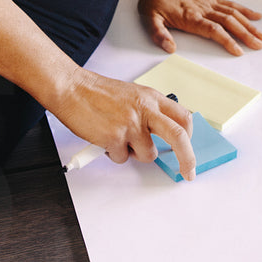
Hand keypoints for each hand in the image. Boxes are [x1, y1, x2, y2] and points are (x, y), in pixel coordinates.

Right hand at [52, 69, 196, 177]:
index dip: (189, 136)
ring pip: (148, 155)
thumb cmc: (98, 93)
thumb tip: (162, 132)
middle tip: (188, 172)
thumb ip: (149, 111)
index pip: (183, 117)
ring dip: (134, 153)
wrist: (71, 89)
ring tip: (118, 138)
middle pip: (178, 137)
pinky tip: (104, 139)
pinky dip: (113, 154)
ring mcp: (130, 124)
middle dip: (187, 158)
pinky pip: (122, 158)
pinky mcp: (114, 138)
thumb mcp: (133, 95)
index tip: (188, 149)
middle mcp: (145, 110)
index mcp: (152, 98)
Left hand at [138, 0, 261, 55]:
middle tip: (258, 45)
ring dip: (249, 25)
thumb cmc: (155, 2)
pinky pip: (230, 4)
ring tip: (261, 35)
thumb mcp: (150, 20)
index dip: (227, 40)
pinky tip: (255, 16)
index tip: (238, 50)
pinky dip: (244, 10)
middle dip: (246, 34)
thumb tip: (169, 47)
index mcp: (191, 17)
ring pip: (233, 13)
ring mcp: (209, 3)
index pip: (214, 30)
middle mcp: (203, 9)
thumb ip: (159, 34)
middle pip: (229, 22)